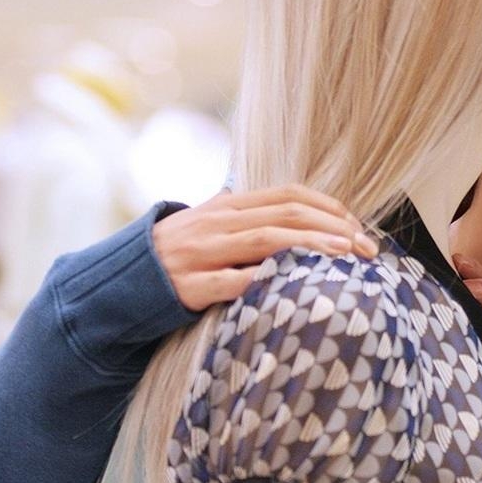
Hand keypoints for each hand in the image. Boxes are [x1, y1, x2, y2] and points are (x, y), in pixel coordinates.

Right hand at [152, 185, 379, 311]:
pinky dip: (264, 282)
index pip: (285, 195)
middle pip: (284, 216)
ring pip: (264, 243)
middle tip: (366, 247)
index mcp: (226, 206)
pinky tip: (293, 286)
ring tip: (344, 256)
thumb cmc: (172, 256)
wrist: (116, 283)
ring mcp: (201, 254)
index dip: (326, 206)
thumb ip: (242, 215)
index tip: (356, 225)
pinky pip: (231, 283)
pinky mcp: (189, 287)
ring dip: (309, 247)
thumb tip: (284, 209)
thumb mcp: (205, 225)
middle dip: (331, 229)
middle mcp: (216, 223)